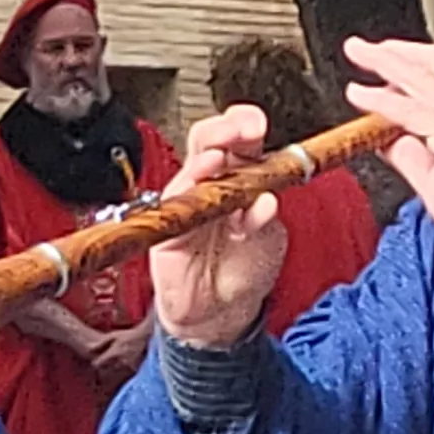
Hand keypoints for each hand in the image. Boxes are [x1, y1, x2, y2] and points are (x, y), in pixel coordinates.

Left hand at [85, 315, 154, 387]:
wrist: (147, 338)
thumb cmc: (129, 336)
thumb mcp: (113, 336)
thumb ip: (101, 344)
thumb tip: (89, 350)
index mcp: (113, 353)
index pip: (97, 364)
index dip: (96, 363)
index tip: (97, 361)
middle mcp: (119, 362)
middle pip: (105, 371)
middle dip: (103, 368)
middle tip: (106, 363)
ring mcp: (128, 367)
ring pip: (114, 374)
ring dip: (112, 371)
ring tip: (114, 365)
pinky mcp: (135, 370)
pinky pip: (123, 374)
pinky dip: (121, 372)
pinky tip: (123, 366)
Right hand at [151, 106, 292, 347]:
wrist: (221, 311)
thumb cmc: (243, 268)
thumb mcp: (266, 239)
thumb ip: (264, 218)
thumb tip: (266, 198)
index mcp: (240, 177)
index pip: (240, 142)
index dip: (244, 126)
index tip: (256, 122)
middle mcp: (211, 185)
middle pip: (208, 144)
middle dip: (222, 131)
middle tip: (241, 128)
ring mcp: (186, 203)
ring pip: (189, 171)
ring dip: (204, 161)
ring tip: (219, 157)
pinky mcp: (167, 227)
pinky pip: (175, 208)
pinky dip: (191, 199)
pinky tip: (203, 191)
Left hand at [343, 38, 433, 277]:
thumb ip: (412, 155)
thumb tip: (386, 140)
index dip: (408, 63)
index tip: (382, 61)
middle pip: (429, 64)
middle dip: (392, 52)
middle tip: (360, 47)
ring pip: (418, 78)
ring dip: (383, 64)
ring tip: (356, 52)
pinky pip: (410, 110)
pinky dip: (381, 100)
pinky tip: (359, 95)